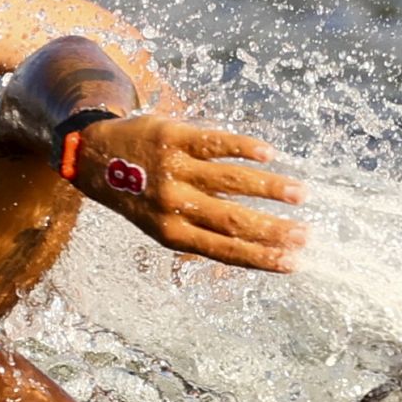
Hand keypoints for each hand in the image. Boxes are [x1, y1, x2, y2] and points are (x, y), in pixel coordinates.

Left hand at [72, 116, 306, 271]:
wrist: (94, 154)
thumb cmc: (138, 194)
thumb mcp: (159, 222)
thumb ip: (200, 231)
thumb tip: (255, 247)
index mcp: (170, 231)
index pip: (222, 250)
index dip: (260, 258)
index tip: (294, 263)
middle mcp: (171, 203)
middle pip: (230, 220)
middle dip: (272, 230)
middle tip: (307, 235)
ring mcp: (173, 169)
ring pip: (229, 180)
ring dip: (269, 187)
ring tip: (300, 194)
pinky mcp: (174, 138)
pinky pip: (214, 142)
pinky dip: (243, 147)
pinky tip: (268, 154)